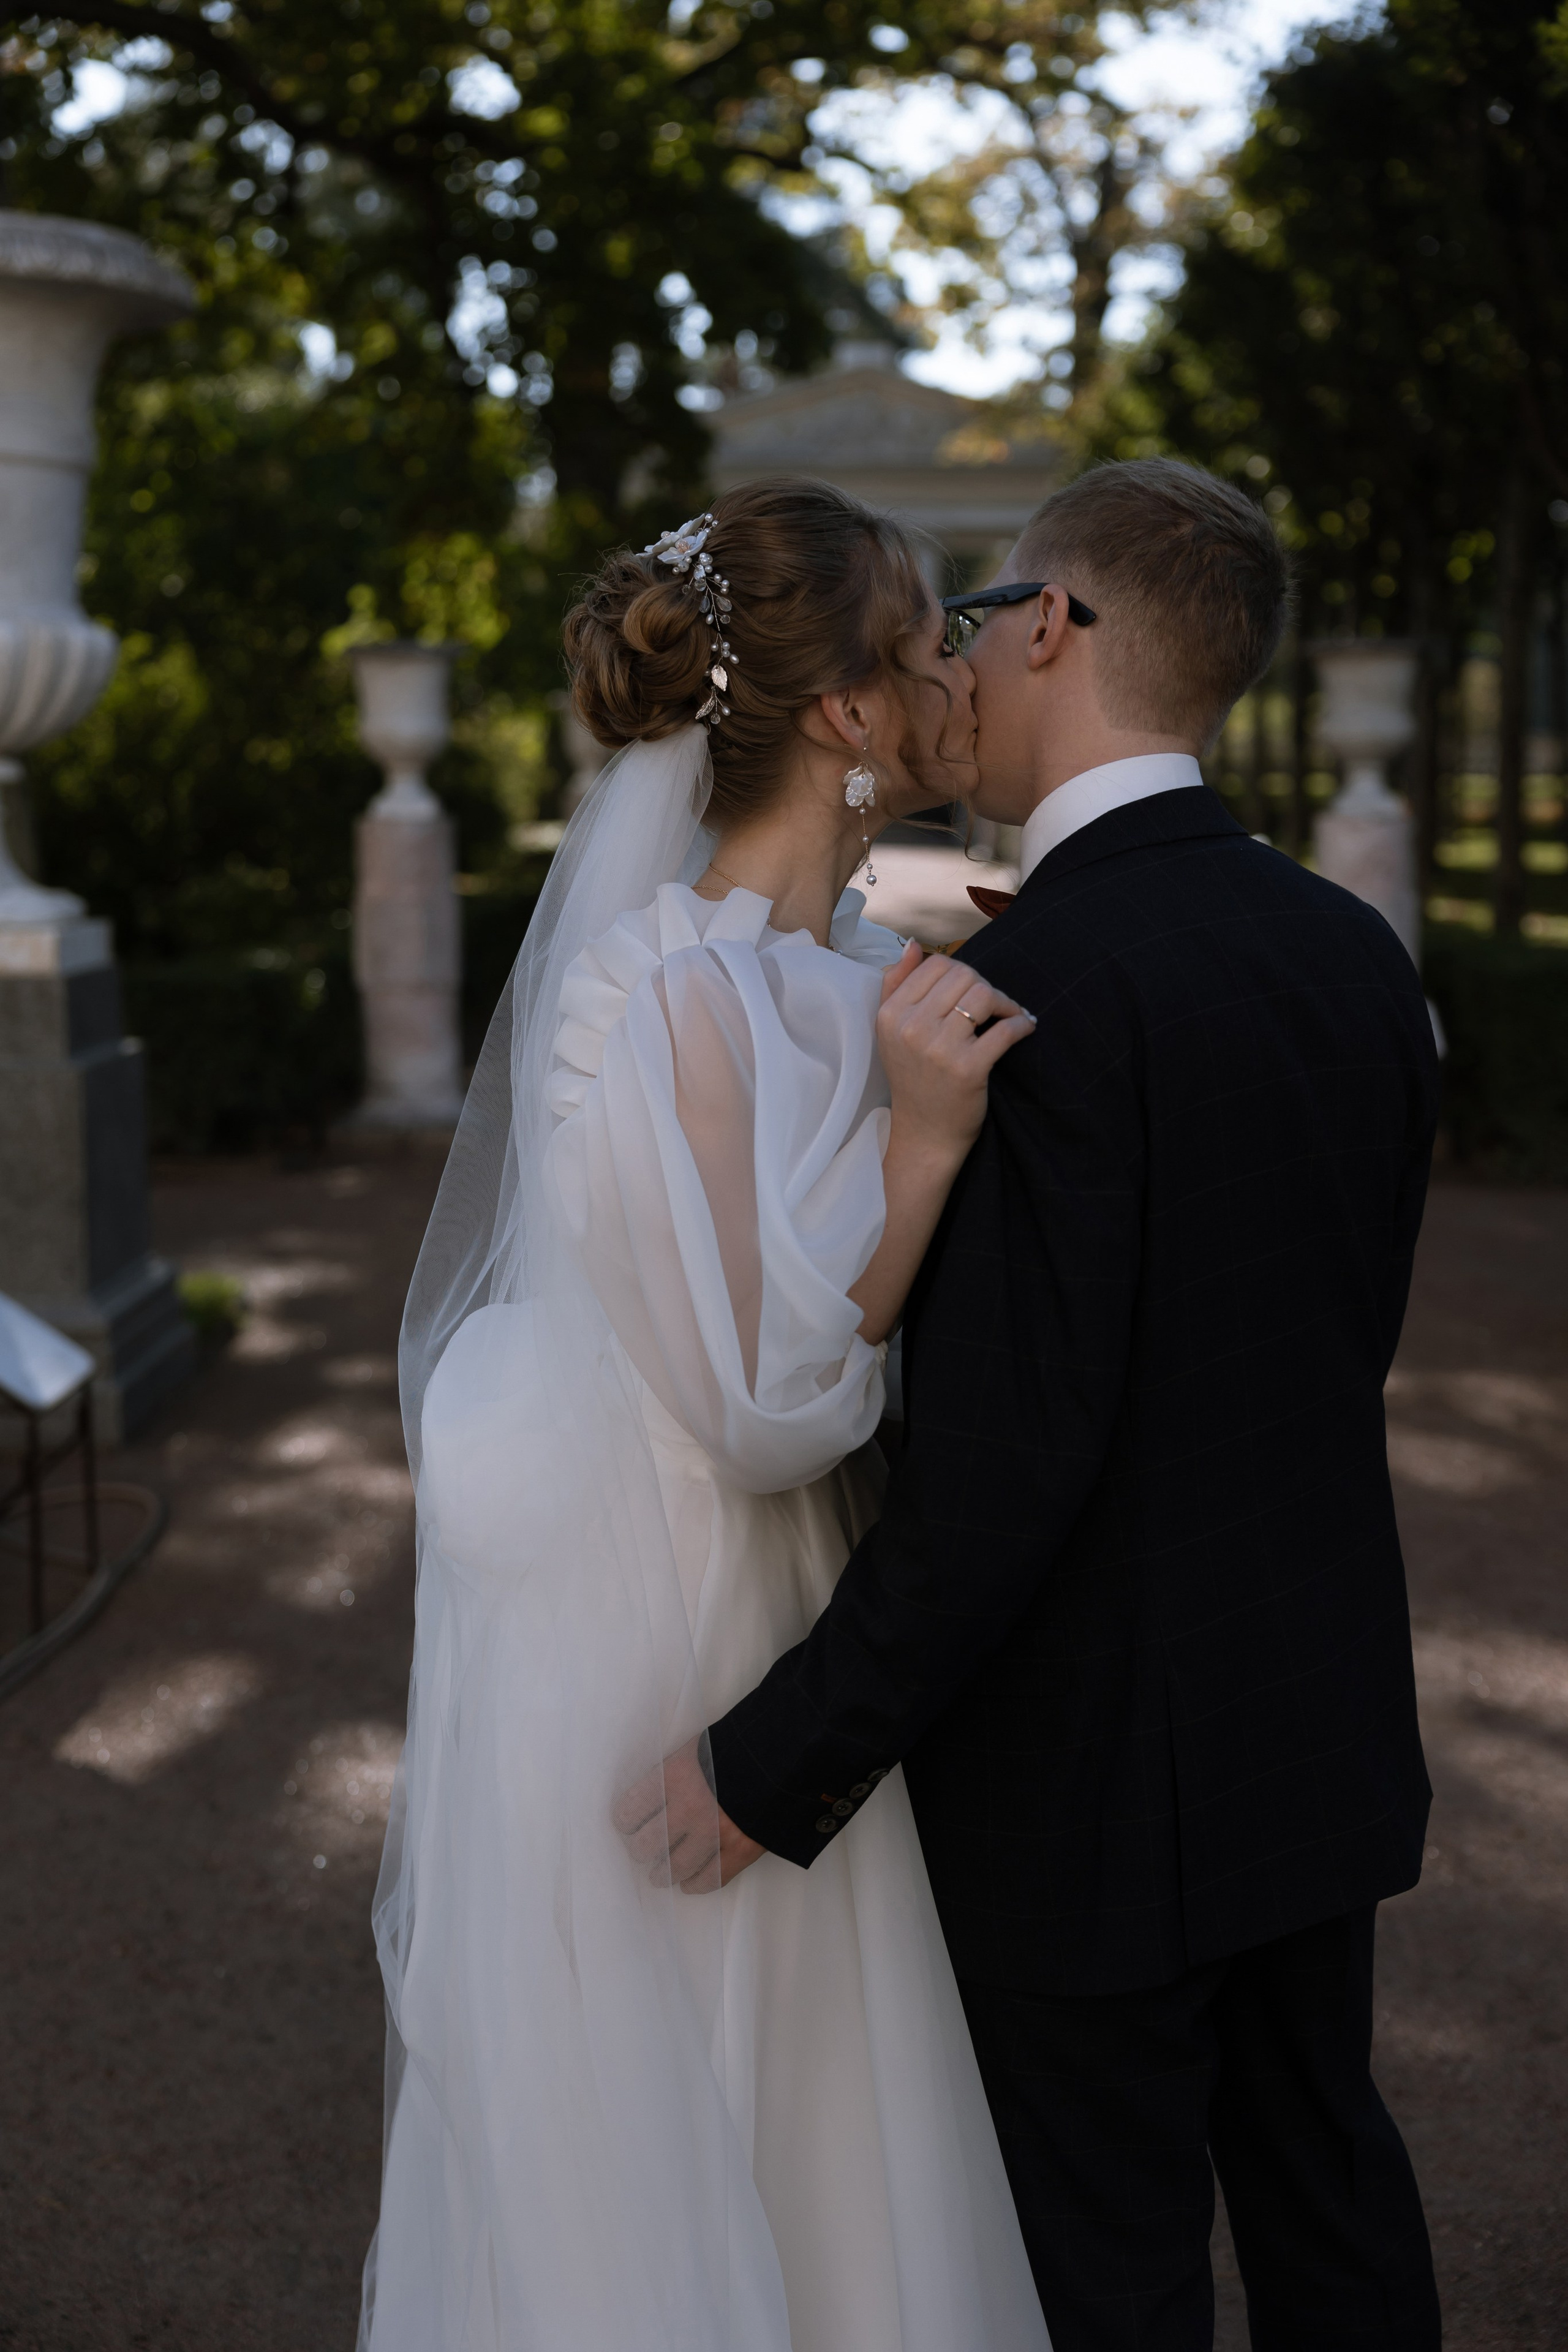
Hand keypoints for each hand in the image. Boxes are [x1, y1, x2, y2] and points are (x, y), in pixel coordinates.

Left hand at [612, 1736, 766, 1894]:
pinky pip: (708, 1881)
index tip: (628, 1824)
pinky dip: (695, 1884)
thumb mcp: (696, 1748)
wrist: (788, 1754)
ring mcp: (714, 1834)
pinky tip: (690, 1881)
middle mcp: (688, 1808)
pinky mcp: (739, 1852)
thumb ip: (672, 1772)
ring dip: (662, 1874)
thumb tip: (651, 1796)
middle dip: (641, 1849)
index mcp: (674, 1776)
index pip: (629, 1810)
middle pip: (645, 1846)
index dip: (625, 1821)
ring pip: (672, 1870)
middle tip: (644, 1848)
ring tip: (661, 1873)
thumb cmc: (738, 1745)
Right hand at [875, 942, 1035, 1164]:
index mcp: (891, 1014)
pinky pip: (1005, 1029)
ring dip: (1007, 1003)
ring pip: (984, 995)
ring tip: (1011, 1016)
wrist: (924, 1134)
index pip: (937, 965)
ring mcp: (938, 1049)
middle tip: (995, 1006)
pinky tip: (1025, 1028)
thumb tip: (915, 944)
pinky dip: (1021, 1024)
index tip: (974, 992)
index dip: (963, 973)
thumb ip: (897, 985)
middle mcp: (910, 1028)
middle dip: (986, 986)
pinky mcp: (967, 1069)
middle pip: (964, 975)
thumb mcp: (893, 1032)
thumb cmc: (914, 1078)